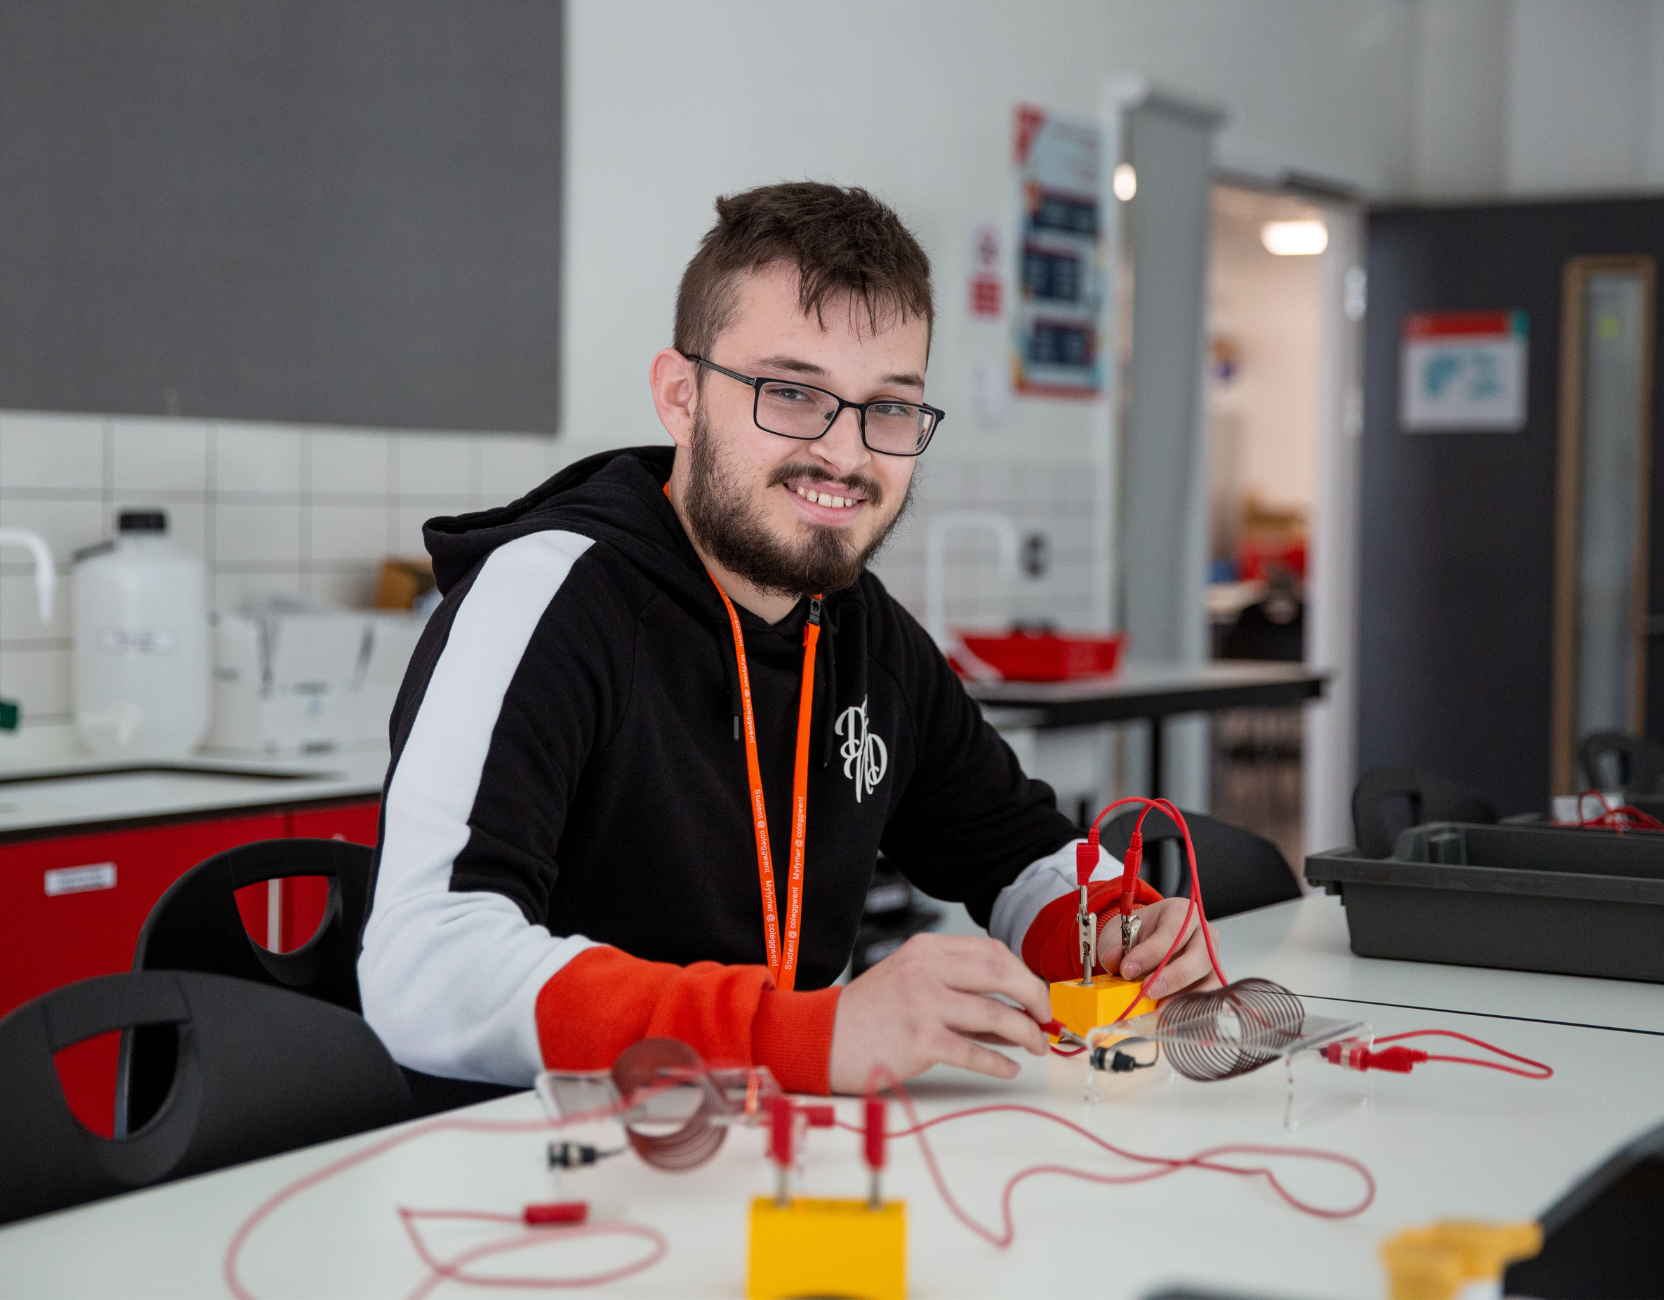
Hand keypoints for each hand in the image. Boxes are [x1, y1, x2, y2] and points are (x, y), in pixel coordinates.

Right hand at [828, 933, 1051, 1093]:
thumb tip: (1013, 1011)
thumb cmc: (868, 1014)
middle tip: (1046, 1017)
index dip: (1024, 974)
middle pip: (1002, 973)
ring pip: (996, 1013)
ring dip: (1026, 1033)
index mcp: (926, 949)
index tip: (1037, 994)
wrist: (822, 1038)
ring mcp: (923, 1003)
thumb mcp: (909, 981)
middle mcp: (926, 969)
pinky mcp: (920, 1040)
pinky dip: (999, 1062)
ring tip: (1036, 1046)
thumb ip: (955, 988)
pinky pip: (975, 1051)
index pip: (992, 951)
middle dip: (1035, 996)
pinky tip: (1009, 1068)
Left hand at [1104, 896, 1219, 998]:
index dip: (1151, 952)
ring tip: (1160, 1008)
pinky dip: (1194, 1006)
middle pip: (1200, 955)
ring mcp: (1212, 957)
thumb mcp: (1120, 933)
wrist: (1145, 938)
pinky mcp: (1212, 979)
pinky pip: (1210, 995)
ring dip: (1186, 996)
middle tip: (1148, 991)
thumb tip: (1112, 959)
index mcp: (1181, 913)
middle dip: (1173, 976)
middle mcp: (1203, 933)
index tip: (1128, 969)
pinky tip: (1172, 1013)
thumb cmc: (1138, 932)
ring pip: (1210, 978)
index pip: (1172, 931)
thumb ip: (1115, 945)